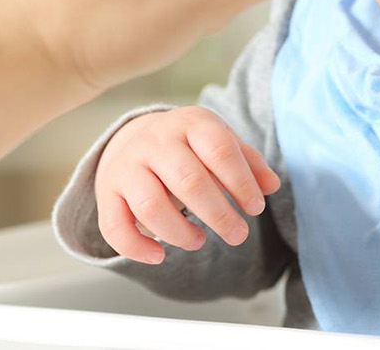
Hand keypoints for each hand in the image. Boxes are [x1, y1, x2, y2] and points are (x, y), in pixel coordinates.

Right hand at [94, 106, 280, 263]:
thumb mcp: (219, 141)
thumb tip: (271, 185)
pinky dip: (136, 248)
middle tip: (238, 234)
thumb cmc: (187, 145)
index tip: (255, 208)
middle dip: (218, 214)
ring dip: (180, 233)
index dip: (241, 183)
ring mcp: (128, 167)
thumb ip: (248, 161)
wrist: (132, 138)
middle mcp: (155, 141)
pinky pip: (115, 226)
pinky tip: (160, 256)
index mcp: (190, 123)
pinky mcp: (108, 193)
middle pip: (188, 180)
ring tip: (199, 240)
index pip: (219, 150)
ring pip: (151, 205)